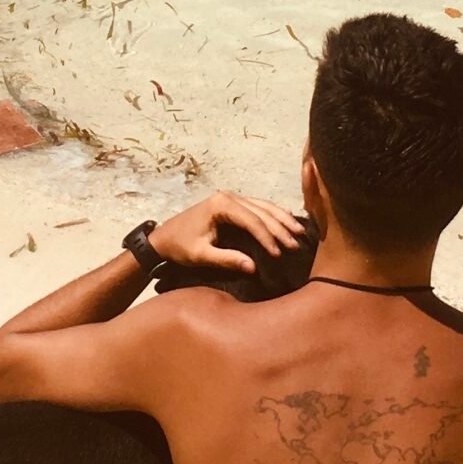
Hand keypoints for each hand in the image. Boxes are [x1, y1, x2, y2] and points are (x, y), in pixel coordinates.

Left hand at [147, 192, 304, 275]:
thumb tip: (253, 267)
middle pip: (261, 211)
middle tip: (295, 244)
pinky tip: (287, 220)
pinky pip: (258, 206)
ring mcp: (230, 197)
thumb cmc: (180, 247)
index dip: (267, 237)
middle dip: (280, 228)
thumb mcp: (201, 255)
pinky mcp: (232, 203)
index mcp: (220, 204)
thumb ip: (226, 259)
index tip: (278, 253)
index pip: (252, 220)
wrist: (163, 238)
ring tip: (298, 232)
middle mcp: (228, 196)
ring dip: (281, 219)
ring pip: (263, 206)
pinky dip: (274, 214)